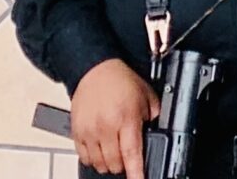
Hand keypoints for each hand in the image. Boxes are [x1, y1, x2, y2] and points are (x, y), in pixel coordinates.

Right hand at [70, 58, 158, 178]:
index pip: (131, 153)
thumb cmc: (121, 81)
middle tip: (127, 152)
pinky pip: (84, 158)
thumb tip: (160, 134)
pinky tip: (100, 147)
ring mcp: (89, 130)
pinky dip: (93, 158)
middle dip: (124, 164)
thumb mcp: (147, 96)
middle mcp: (106, 126)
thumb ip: (155, 117)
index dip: (137, 172)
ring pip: (99, 164)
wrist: (95, 68)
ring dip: (109, 163)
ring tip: (114, 149)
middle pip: (115, 163)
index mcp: (126, 117)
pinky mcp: (77, 131)